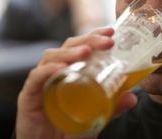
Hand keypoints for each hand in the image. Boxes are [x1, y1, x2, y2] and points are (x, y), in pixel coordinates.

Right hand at [15, 27, 137, 138]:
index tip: (111, 32)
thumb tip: (132, 98)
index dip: (94, 36)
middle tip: (107, 41)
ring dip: (70, 51)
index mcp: (71, 72)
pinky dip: (48, 70)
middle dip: (88, 40)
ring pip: (51, 57)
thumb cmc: (70, 130)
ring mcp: (41, 82)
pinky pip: (36, 77)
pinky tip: (61, 68)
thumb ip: (112, 108)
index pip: (81, 47)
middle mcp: (55, 72)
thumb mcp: (95, 117)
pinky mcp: (29, 96)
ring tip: (86, 52)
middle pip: (68, 46)